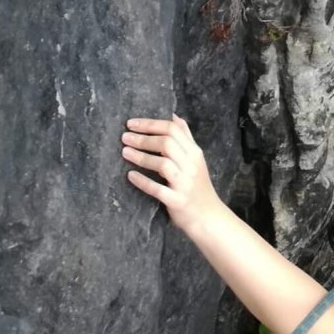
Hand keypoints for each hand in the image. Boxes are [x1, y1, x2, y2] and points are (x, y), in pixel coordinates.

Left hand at [122, 116, 223, 231]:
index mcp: (194, 152)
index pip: (172, 129)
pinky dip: (143, 181)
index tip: (131, 123)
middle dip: (143, 138)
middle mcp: (191, 165)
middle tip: (124, 137)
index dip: (150, 124)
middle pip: (166, 143)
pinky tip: (130, 176)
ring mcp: (185, 183)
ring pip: (162, 164)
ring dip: (141, 157)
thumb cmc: (198, 187)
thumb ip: (186, 138)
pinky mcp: (177, 201)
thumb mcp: (196, 159)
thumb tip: (174, 116)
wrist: (209, 217)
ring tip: (125, 152)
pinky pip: (158, 189)